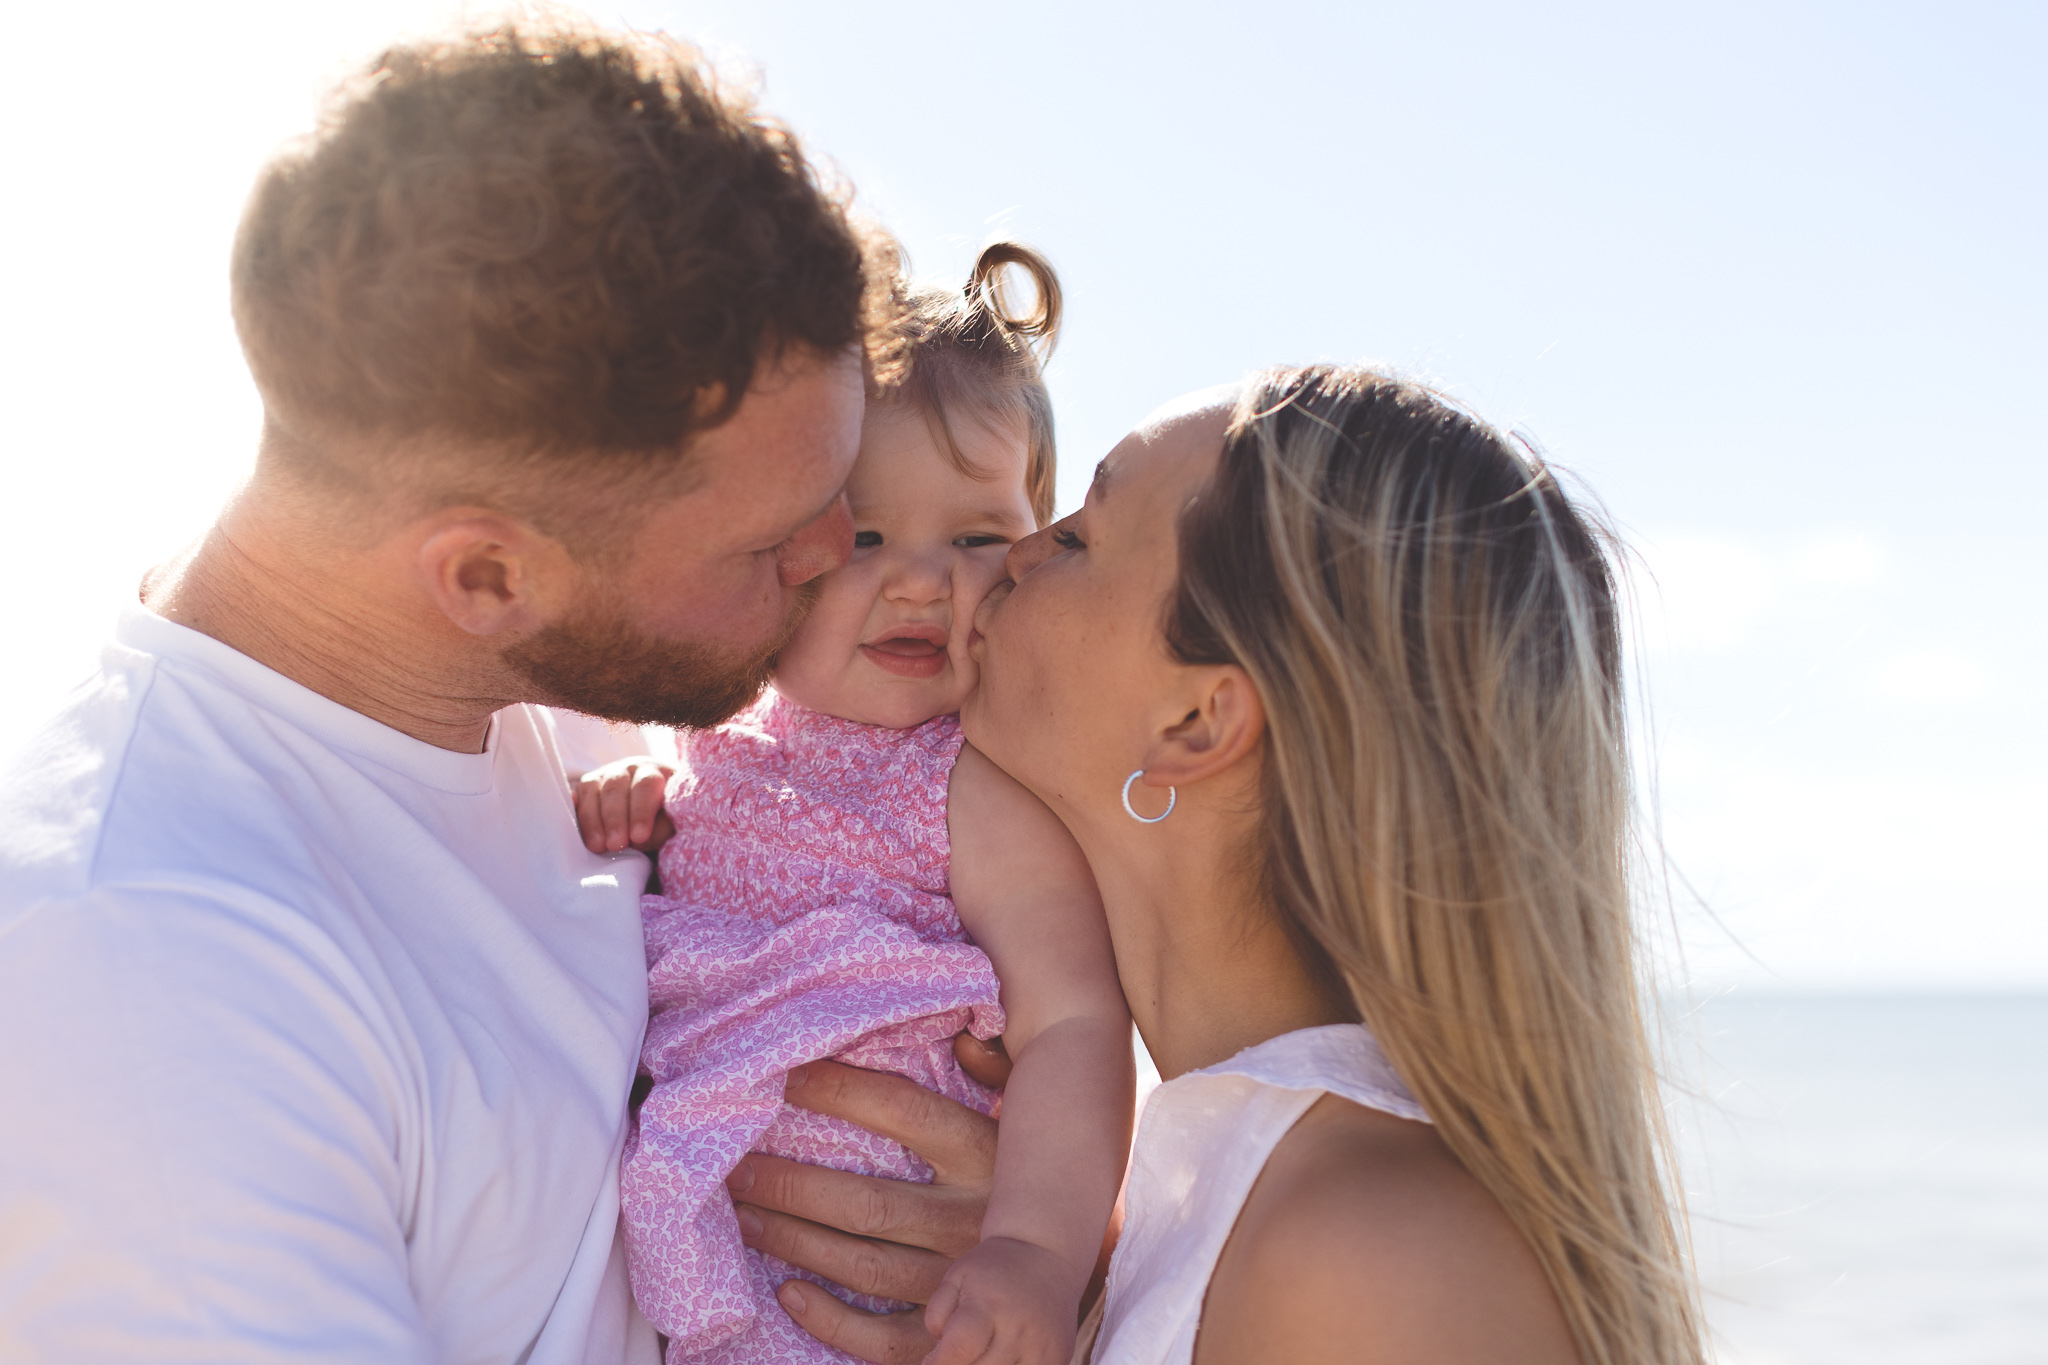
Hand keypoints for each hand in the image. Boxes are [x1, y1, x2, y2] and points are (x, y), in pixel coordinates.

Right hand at [571, 756, 676, 854]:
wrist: (652, 812)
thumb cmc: (665, 818)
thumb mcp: (673, 822)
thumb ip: (663, 828)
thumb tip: (639, 838)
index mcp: (654, 772)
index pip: (646, 785)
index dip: (641, 811)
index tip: (639, 836)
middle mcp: (627, 769)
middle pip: (615, 788)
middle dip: (615, 818)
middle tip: (616, 844)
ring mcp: (603, 776)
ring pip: (592, 791)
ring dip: (593, 820)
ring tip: (598, 846)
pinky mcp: (585, 788)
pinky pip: (575, 796)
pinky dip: (574, 810)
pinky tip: (574, 827)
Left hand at [727, 1059, 997, 1363]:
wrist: (1062, 1271)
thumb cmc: (1023, 1176)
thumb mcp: (1020, 1117)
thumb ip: (994, 1072)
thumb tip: (964, 1035)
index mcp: (986, 1155)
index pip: (902, 1111)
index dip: (837, 1090)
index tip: (781, 1073)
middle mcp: (973, 1220)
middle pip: (868, 1201)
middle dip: (791, 1183)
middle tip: (735, 1166)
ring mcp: (961, 1283)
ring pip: (864, 1265)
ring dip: (793, 1241)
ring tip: (743, 1215)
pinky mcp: (949, 1335)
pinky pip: (882, 1337)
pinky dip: (830, 1319)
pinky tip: (787, 1292)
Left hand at [923, 1236, 1078, 1364]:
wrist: (1046, 1252)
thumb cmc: (993, 1269)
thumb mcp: (957, 1277)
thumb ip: (938, 1315)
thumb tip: (936, 1358)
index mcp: (988, 1305)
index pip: (959, 1349)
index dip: (939, 1362)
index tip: (932, 1360)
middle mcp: (1018, 1329)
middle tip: (959, 1354)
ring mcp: (1042, 1347)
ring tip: (981, 1353)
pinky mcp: (1059, 1358)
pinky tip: (1004, 1356)